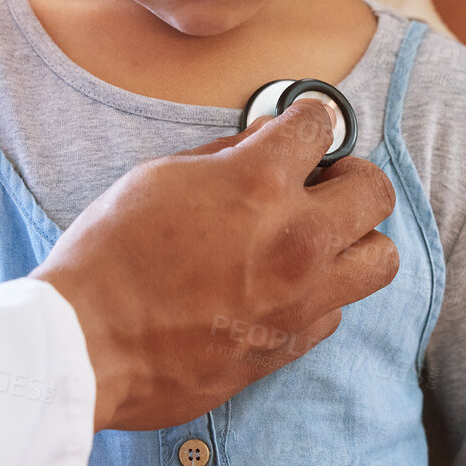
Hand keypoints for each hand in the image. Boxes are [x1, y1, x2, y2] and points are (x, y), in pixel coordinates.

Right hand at [34, 98, 398, 430]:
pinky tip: (283, 287)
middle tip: (322, 182)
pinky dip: (321, 293)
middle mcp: (297, 240)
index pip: (321, 125)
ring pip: (380, 258)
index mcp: (260, 184)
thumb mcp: (160, 176)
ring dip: (356, 240)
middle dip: (351, 176)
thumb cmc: (109, 255)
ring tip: (319, 238)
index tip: (303, 126)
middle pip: (376, 191)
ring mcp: (300, 299)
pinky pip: (336, 311)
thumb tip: (265, 139)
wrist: (85, 346)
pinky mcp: (289, 345)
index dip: (309, 119)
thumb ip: (226, 155)